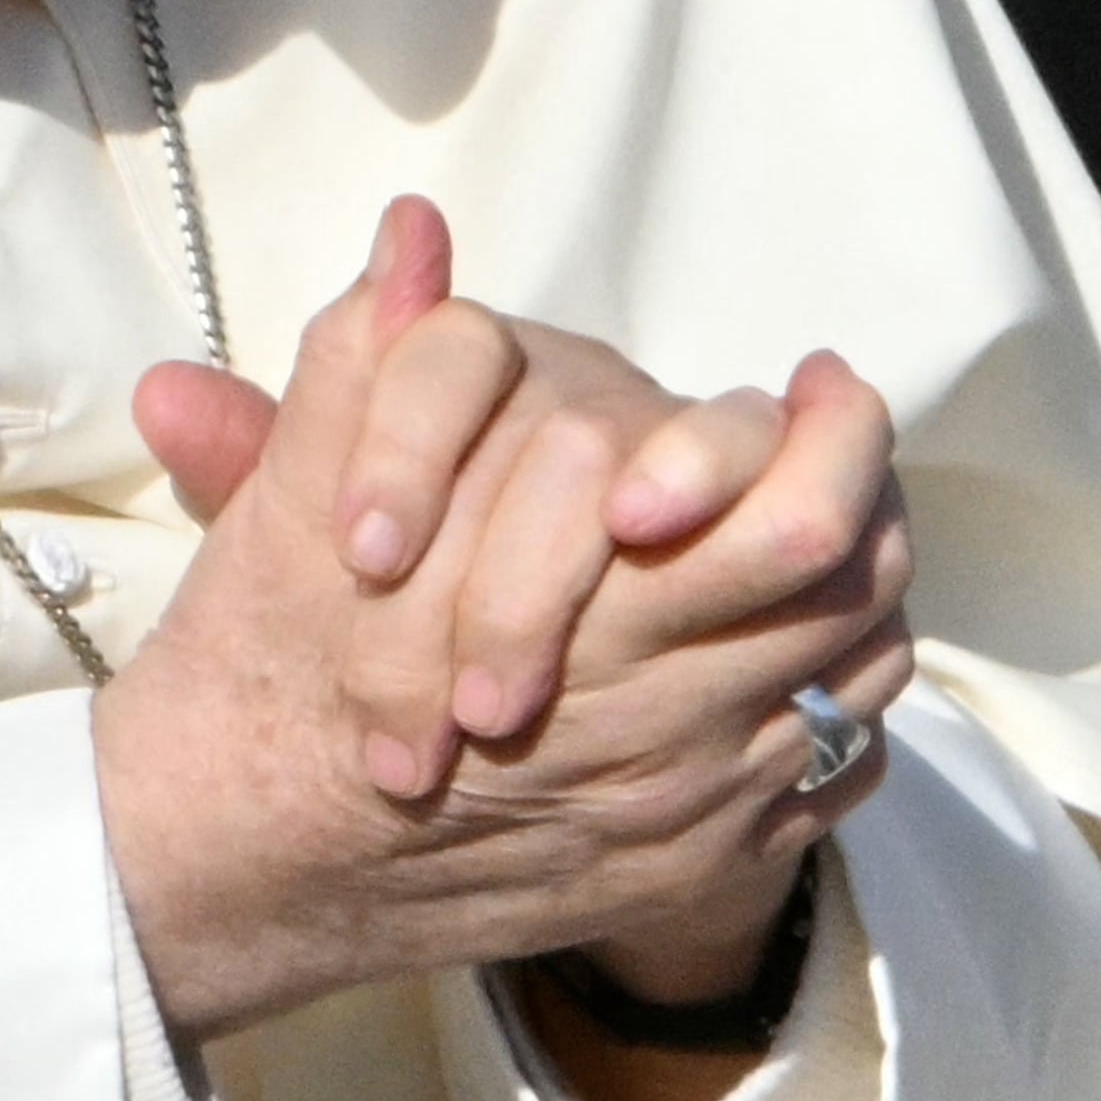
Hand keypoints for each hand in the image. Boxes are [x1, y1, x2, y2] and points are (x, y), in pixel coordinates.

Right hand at [92, 202, 913, 1045]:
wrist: (245, 864)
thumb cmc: (263, 668)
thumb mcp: (292, 501)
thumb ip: (366, 363)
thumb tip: (413, 229)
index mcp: (589, 623)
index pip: (799, 524)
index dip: (829, 433)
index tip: (811, 377)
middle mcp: (663, 728)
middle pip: (847, 589)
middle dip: (856, 486)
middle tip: (828, 425)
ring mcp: (691, 809)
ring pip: (851, 671)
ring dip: (846, 588)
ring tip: (806, 523)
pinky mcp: (694, 871)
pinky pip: (830, 770)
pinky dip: (827, 694)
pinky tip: (778, 643)